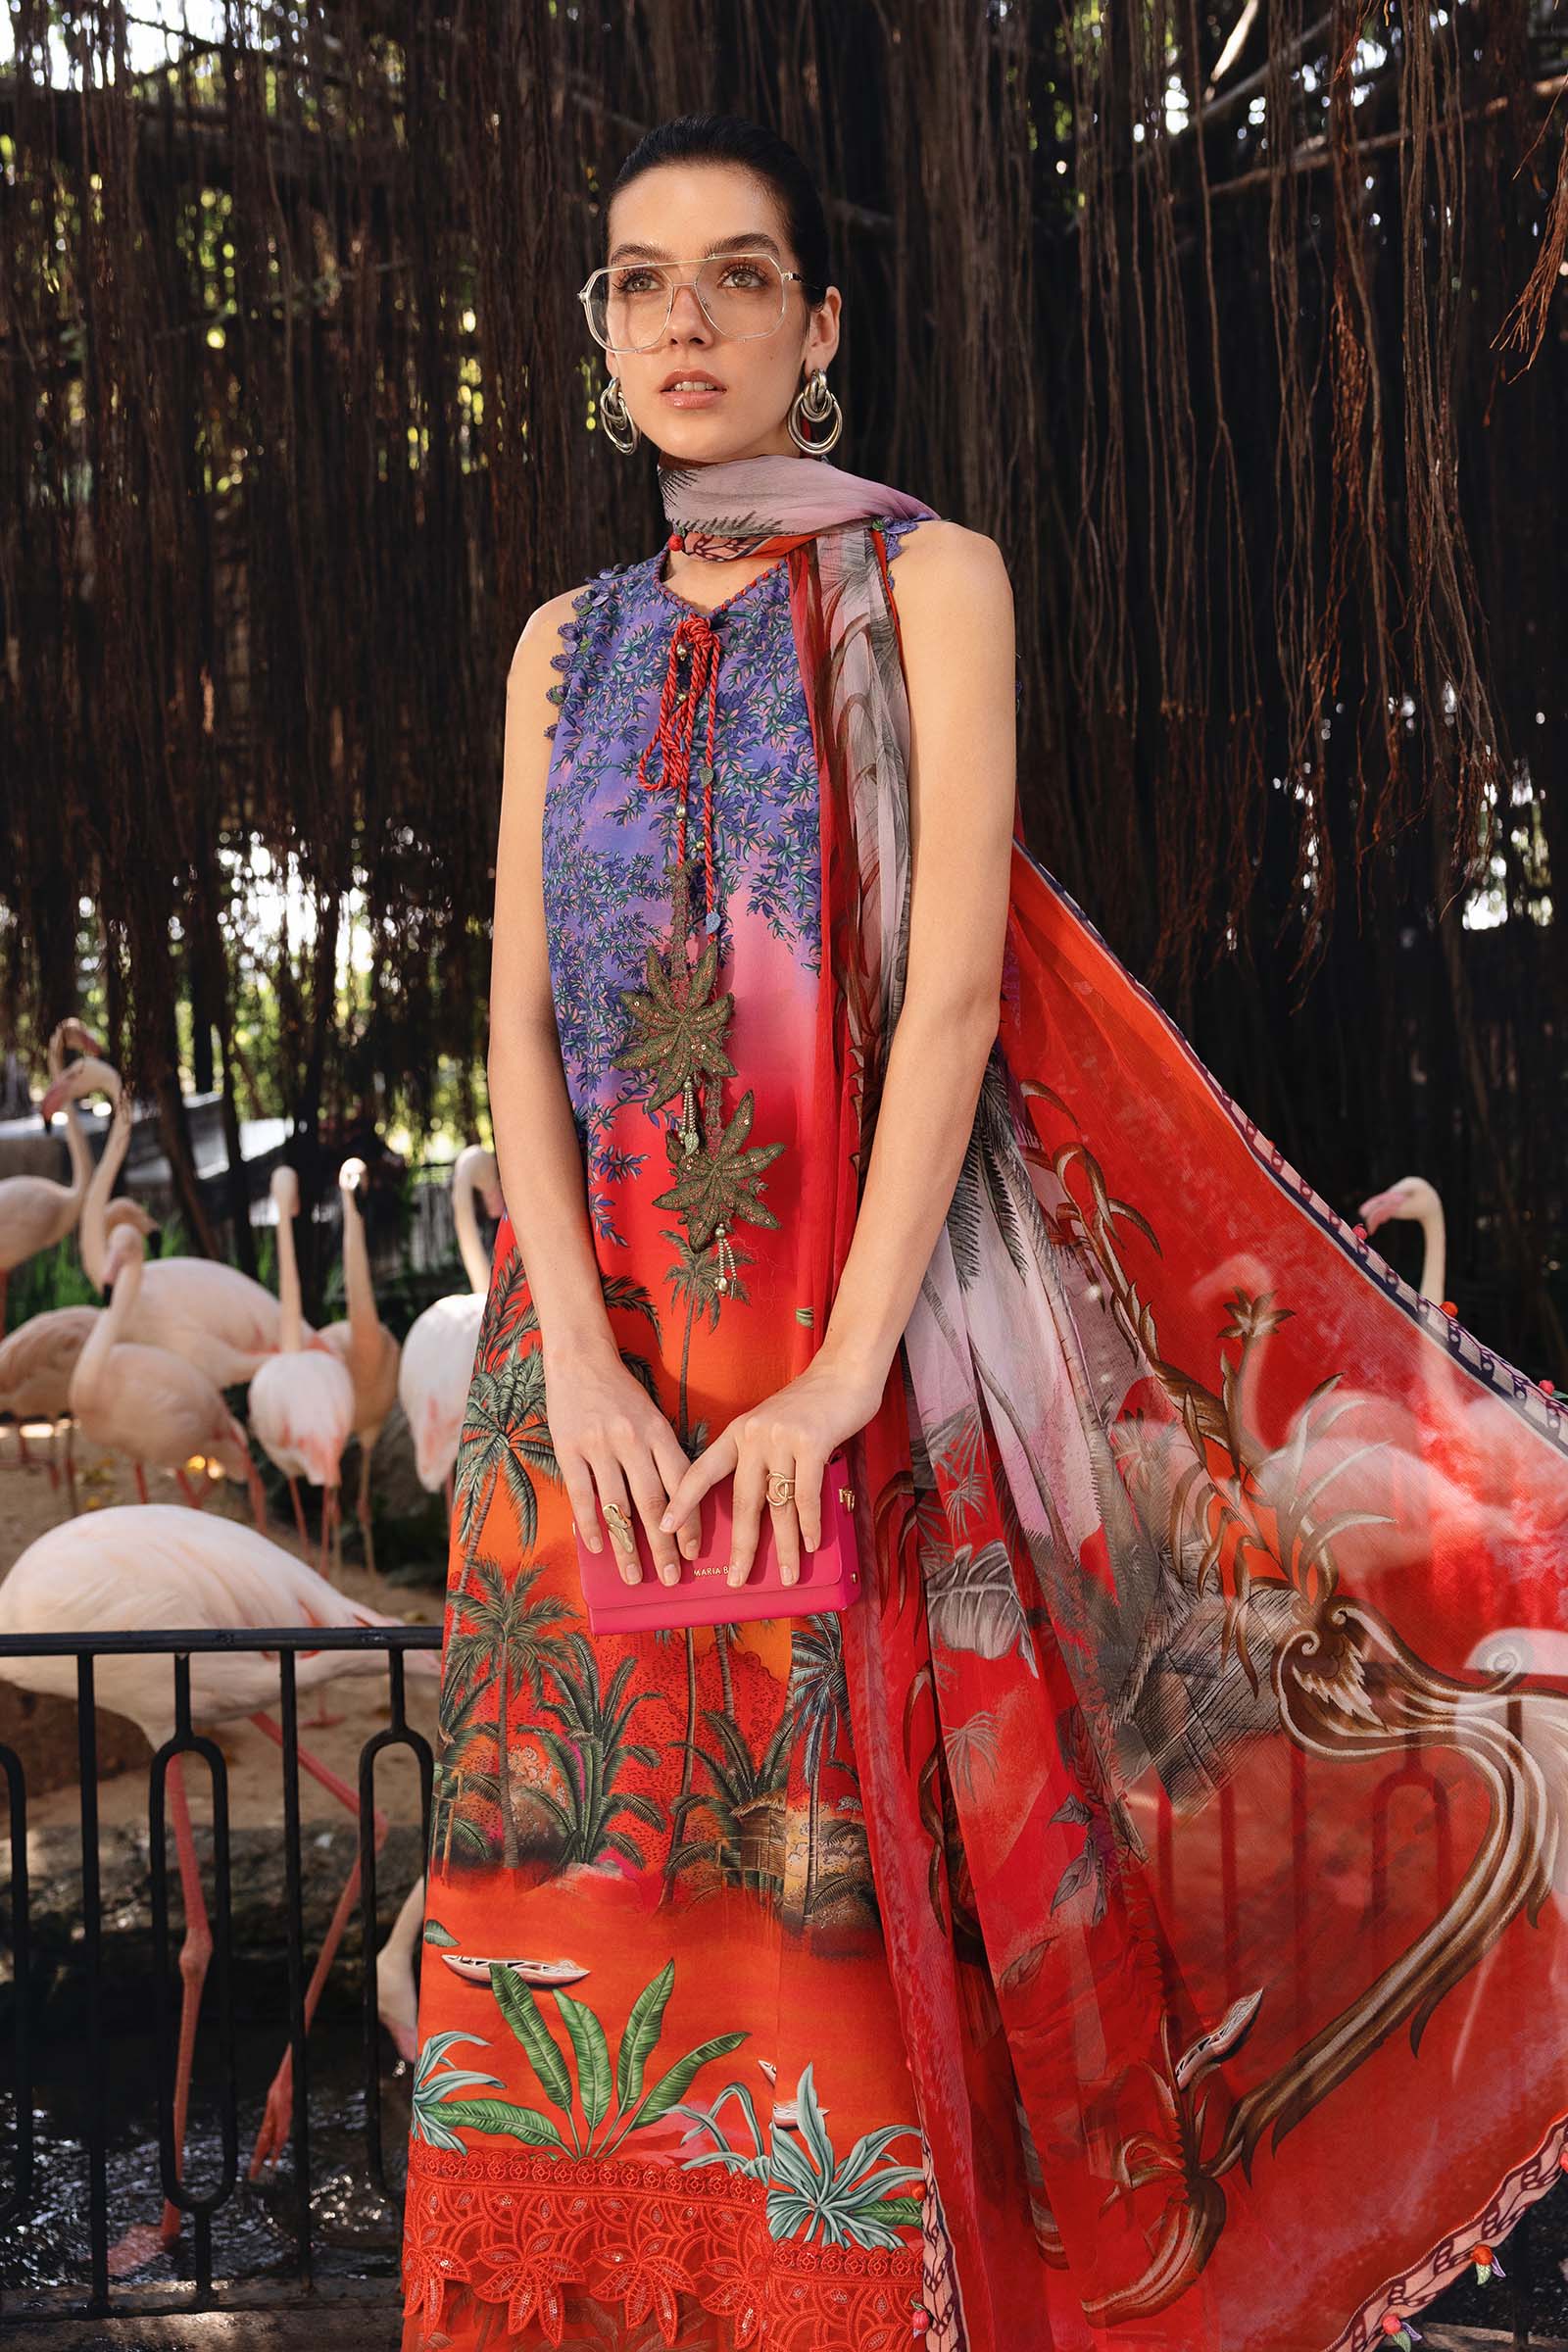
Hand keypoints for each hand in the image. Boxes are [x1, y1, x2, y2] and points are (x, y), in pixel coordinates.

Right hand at [542, 1339, 698, 1589]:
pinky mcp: (569, 1449)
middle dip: (663, 1545)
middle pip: (652, 1502)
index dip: (688, 1522)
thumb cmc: (623, 1394)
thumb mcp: (653, 1417)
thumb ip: (664, 1456)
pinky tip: (598, 1548)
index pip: (680, 1484)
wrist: (581, 1360)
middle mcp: (632, 1440)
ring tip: (634, 1575)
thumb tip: (679, 1506)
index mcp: (658, 1432)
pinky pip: (583, 1494)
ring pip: (617, 1506)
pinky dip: (591, 1524)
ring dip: (627, 1546)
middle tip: (670, 1578)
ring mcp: (599, 1445)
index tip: (693, 1553)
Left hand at [658, 1353, 886, 1590]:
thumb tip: (756, 1507)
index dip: (682, 1502)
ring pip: (779, 1505)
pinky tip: (810, 1544)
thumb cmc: (809, 1405)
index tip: (665, 1528)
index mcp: (737, 1433)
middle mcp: (753, 1435)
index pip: (701, 1471)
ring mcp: (782, 1438)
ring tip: (786, 1574)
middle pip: (743, 1501)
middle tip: (736, 1579)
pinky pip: (807, 1494)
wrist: (844, 1371)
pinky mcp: (812, 1442)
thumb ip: (757, 1457)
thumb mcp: (769, 1425)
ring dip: (783, 1545)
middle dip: (741, 1546)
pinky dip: (809, 1524)